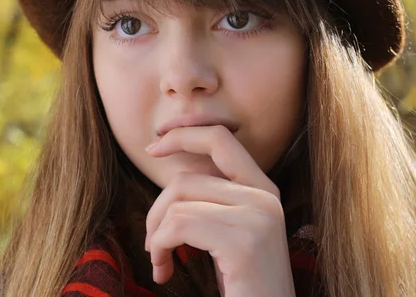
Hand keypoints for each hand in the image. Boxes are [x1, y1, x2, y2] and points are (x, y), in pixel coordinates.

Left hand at [144, 125, 295, 296]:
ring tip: (161, 262)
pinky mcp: (244, 242)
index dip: (183, 133)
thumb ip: (212, 200)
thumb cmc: (243, 285)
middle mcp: (265, 196)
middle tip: (150, 241)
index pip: (220, 138)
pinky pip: (179, 225)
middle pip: (186, 177)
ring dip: (155, 235)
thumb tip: (176, 174)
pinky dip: (160, 247)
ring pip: (178, 202)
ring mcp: (258, 216)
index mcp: (263, 190)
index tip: (153, 148)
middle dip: (156, 209)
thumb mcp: (229, 233)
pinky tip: (164, 271)